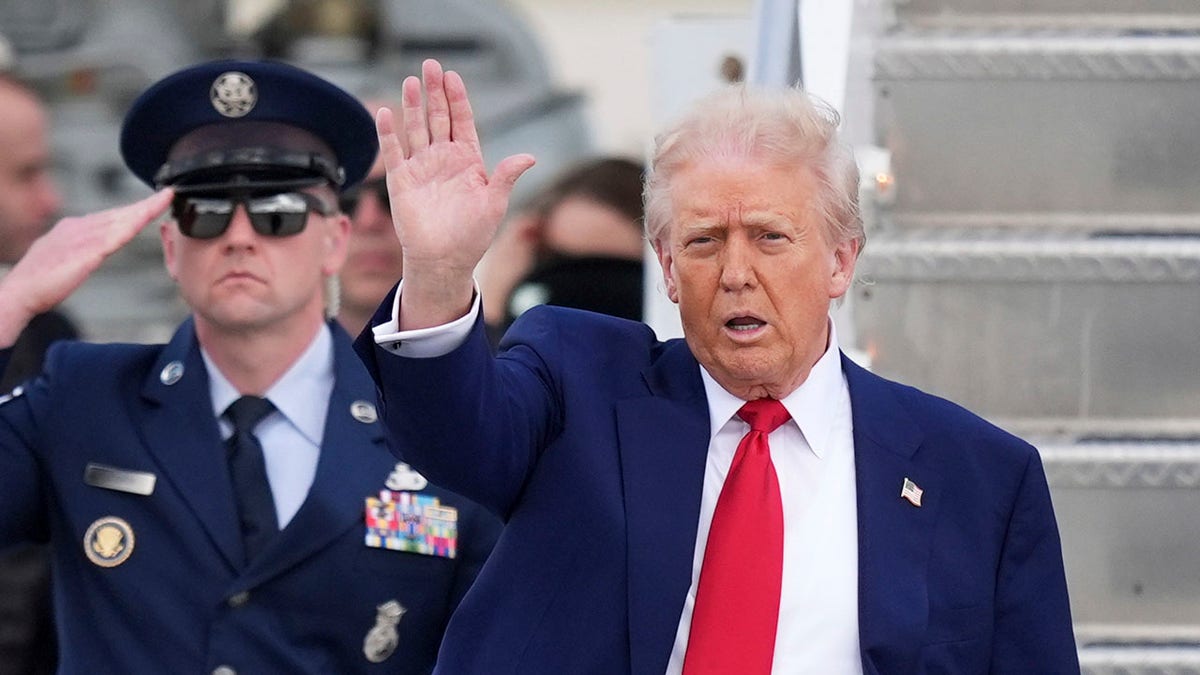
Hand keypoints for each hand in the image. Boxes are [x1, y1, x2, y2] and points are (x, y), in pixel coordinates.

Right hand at [0, 190, 172, 347]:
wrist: (20, 292)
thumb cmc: (39, 280)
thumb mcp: (63, 257)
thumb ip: (80, 249)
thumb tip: (93, 248)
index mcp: (74, 228)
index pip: (111, 215)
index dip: (133, 209)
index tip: (154, 202)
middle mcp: (80, 227)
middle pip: (120, 213)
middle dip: (145, 203)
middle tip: (169, 193)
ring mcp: (83, 238)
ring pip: (121, 220)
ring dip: (144, 209)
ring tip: (165, 199)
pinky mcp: (86, 253)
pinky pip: (115, 236)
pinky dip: (132, 225)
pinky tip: (146, 219)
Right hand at [376, 58, 535, 328]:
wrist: (445, 260)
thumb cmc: (473, 235)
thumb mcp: (495, 203)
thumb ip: (506, 176)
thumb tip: (529, 157)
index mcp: (468, 160)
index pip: (462, 121)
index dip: (458, 99)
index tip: (453, 77)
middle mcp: (443, 159)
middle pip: (438, 117)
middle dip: (435, 92)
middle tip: (431, 66)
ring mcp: (421, 168)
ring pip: (416, 129)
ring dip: (412, 105)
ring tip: (411, 81)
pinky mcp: (401, 181)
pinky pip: (393, 153)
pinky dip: (389, 134)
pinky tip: (386, 113)